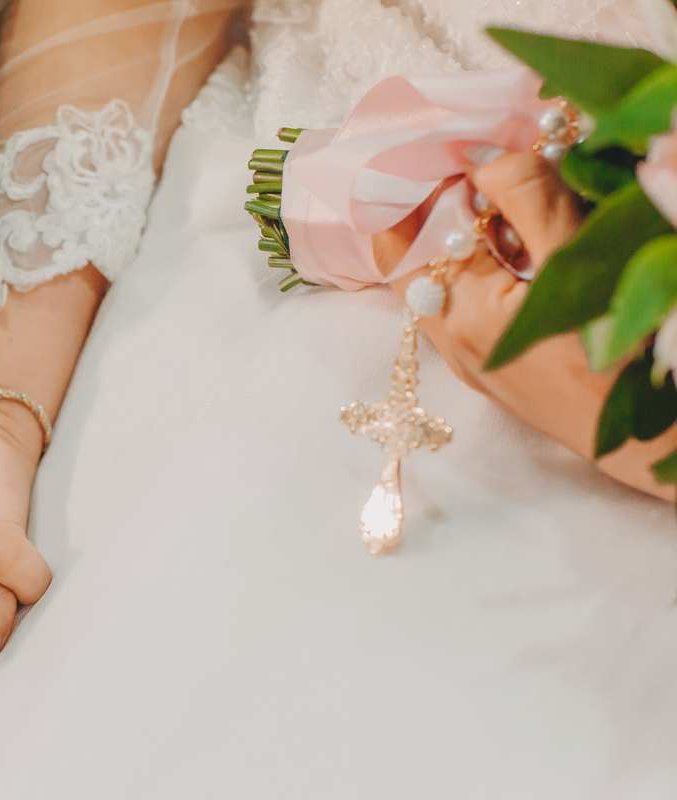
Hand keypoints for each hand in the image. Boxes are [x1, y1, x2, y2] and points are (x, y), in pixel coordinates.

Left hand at [377, 153, 675, 498]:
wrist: (660, 447)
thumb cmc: (624, 357)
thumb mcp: (579, 261)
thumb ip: (529, 200)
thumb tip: (484, 156)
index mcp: (460, 316)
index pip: (406, 235)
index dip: (417, 184)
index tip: (441, 139)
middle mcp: (454, 342)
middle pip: (425, 253)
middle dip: (448, 200)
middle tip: (487, 153)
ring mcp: (479, 358)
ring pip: (455, 275)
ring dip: (479, 228)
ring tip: (518, 187)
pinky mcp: (506, 366)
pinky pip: (483, 299)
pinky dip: (499, 261)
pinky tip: (537, 236)